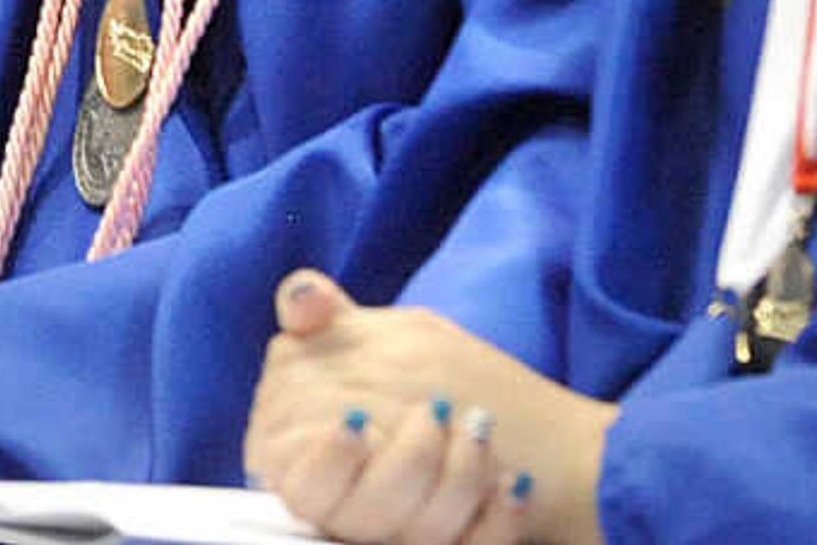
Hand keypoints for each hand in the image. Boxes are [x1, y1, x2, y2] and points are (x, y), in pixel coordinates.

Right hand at [242, 272, 608, 544]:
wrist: (502, 418)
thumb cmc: (415, 374)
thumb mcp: (367, 334)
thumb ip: (316, 319)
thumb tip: (304, 296)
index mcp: (311, 461)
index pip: (303, 482)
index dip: (327, 458)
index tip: (357, 421)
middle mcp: (354, 512)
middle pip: (364, 514)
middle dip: (409, 460)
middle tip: (441, 409)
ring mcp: (403, 536)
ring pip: (420, 536)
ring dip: (458, 478)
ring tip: (481, 427)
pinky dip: (496, 518)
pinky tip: (514, 483)